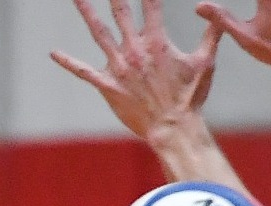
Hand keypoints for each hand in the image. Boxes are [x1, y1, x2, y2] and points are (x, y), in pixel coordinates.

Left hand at [51, 0, 222, 148]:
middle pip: (120, 13)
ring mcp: (119, 67)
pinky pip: (84, 71)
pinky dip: (68, 62)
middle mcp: (135, 50)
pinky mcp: (108, 85)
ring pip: (99, 33)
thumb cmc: (190, 97)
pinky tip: (53, 53)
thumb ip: (211, 35)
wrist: (173, 128)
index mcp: (157, 42)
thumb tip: (217, 13)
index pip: (150, 5)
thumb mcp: (205, 62)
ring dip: (86, 13)